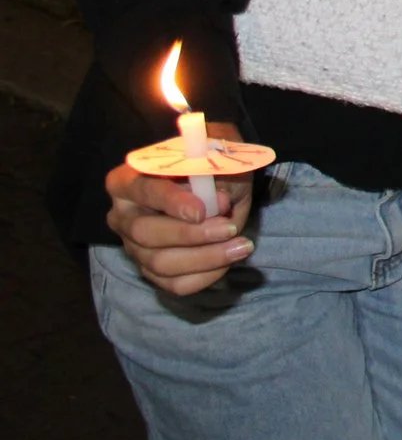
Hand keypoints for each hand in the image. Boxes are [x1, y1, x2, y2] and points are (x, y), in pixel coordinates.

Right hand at [102, 121, 255, 296]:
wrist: (212, 179)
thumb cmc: (209, 163)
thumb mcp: (215, 156)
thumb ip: (215, 174)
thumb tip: (219, 201)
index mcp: (127, 179)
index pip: (144, 191)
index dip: (172, 202)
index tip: (201, 211)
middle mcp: (122, 215)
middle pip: (146, 233)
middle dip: (192, 235)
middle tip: (230, 228)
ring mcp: (133, 245)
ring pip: (160, 263)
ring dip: (205, 258)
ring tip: (241, 245)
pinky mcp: (150, 269)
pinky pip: (173, 283)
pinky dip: (204, 276)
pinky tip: (229, 261)